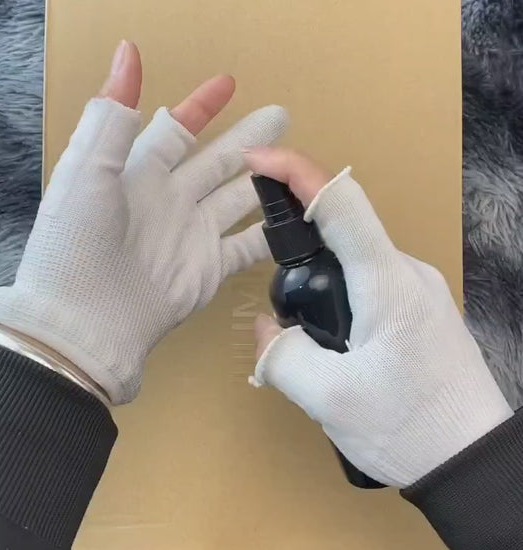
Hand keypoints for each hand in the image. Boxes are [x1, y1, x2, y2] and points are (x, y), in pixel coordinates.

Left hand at [0, 41, 288, 403]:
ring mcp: (194, 235)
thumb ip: (112, 116)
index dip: (201, 106)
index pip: (178, 130)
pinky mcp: (211, 268)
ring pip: (240, 199)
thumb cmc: (79, 243)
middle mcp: (171, 201)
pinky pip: (248, 245)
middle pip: (218, 161)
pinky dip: (272, 232)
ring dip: (267, 181)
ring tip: (299, 162)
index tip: (229, 84)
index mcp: (140, 174)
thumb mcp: (88, 172)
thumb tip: (129, 53)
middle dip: (249, 140)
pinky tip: (295, 218)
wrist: (87, 320)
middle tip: (282, 117)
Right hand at [245, 147, 512, 487]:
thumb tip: (268, 327)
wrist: (474, 462)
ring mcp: (419, 289)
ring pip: (355, 263)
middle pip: (344, 232)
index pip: (340, 203)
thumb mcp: (328, 398)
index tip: (257, 162)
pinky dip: (342, 299)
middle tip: (280, 295)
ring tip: (313, 342)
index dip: (296, 172)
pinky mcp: (421, 309)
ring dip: (322, 283)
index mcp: (386, 282)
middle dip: (301, 245)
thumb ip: (281, 354)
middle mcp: (407, 272)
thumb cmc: (407, 428)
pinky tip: (338, 346)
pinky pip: (371, 285)